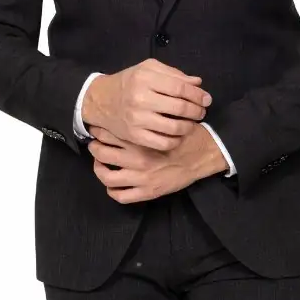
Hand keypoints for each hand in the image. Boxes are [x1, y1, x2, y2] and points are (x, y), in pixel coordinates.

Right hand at [82, 59, 210, 151]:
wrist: (101, 101)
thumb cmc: (129, 82)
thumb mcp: (148, 69)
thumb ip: (173, 74)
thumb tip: (197, 83)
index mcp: (145, 78)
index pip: (180, 88)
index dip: (197, 95)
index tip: (206, 99)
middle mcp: (140, 98)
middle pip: (179, 107)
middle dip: (196, 110)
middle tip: (201, 112)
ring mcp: (137, 119)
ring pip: (174, 127)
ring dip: (189, 126)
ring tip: (191, 123)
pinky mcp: (135, 135)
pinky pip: (163, 142)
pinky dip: (176, 140)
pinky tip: (178, 135)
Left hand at [87, 120, 226, 203]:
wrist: (204, 155)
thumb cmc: (186, 135)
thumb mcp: (167, 118)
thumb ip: (150, 113)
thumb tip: (136, 102)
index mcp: (141, 139)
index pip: (109, 134)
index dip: (99, 130)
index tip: (97, 128)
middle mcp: (137, 159)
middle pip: (102, 153)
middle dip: (95, 148)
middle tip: (95, 145)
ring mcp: (141, 178)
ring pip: (107, 177)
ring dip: (99, 170)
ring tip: (100, 164)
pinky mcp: (147, 192)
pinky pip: (122, 196)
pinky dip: (113, 191)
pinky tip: (113, 185)